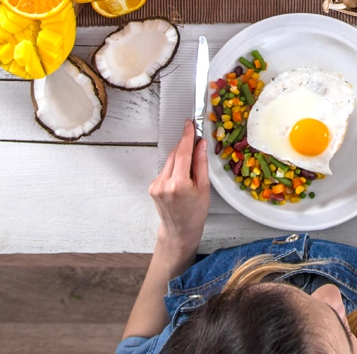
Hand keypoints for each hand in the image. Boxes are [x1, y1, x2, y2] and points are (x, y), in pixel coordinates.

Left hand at [149, 119, 209, 254]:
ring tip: (191, 165)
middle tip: (196, 138)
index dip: (187, 136)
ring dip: (180, 156)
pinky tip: (182, 176)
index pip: (182, 153)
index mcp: (178, 184)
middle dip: (185, 145)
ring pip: (170, 161)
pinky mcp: (152, 186)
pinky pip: (166, 169)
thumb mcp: (204, 188)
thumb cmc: (195, 213)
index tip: (189, 124)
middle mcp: (164, 183)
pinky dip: (175, 167)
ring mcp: (156, 185)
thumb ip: (201, 163)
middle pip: (175, 154)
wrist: (179, 231)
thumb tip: (200, 144)